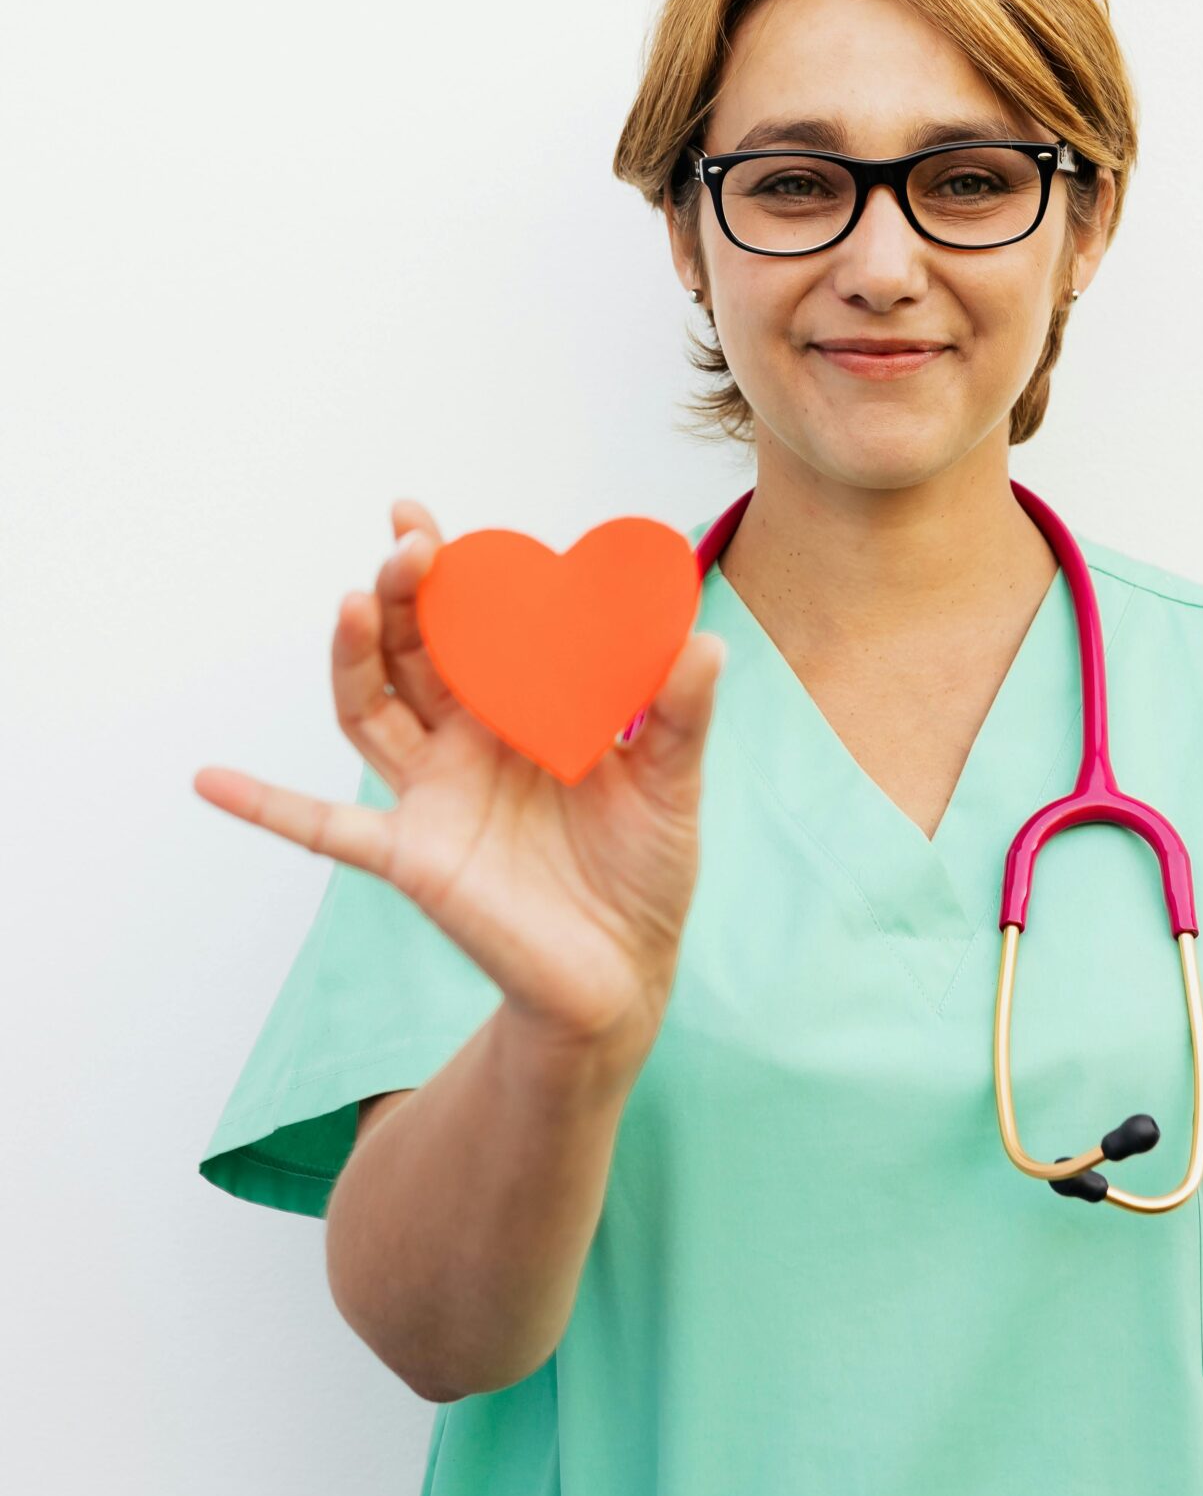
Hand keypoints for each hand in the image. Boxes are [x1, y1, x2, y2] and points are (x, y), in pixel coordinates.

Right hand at [193, 498, 726, 1068]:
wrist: (622, 977)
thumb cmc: (643, 871)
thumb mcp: (673, 783)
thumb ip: (679, 714)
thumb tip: (702, 640)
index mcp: (523, 707)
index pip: (473, 624)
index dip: (447, 572)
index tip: (421, 519)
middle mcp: (467, 741)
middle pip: (415, 651)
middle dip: (404, 594)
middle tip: (409, 544)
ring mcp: (433, 796)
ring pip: (373, 712)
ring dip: (354, 658)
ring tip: (355, 600)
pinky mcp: (414, 857)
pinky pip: (326, 828)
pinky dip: (265, 804)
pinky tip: (208, 779)